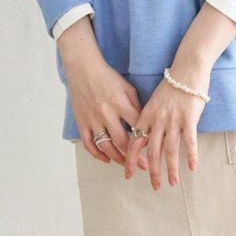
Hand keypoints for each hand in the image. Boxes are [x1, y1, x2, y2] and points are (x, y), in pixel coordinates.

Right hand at [60, 37, 147, 168]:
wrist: (83, 68)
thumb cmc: (108, 77)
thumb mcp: (127, 88)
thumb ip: (136, 106)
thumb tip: (146, 125)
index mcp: (120, 103)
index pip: (136, 127)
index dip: (146, 140)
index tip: (154, 149)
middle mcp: (105, 113)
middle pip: (122, 142)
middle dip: (135, 157)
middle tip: (145, 167)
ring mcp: (92, 119)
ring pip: (106, 147)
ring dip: (118, 159)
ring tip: (127, 165)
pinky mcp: (81, 122)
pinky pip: (89, 144)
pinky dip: (98, 155)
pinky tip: (107, 159)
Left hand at [122, 63, 211, 189]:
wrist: (187, 69)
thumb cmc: (171, 86)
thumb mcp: (153, 102)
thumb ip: (148, 120)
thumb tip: (143, 139)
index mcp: (146, 116)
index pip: (134, 142)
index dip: (130, 160)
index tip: (128, 174)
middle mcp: (157, 120)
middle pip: (152, 151)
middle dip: (152, 171)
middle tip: (155, 186)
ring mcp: (173, 120)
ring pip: (170, 150)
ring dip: (171, 169)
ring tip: (173, 183)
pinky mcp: (189, 119)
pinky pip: (190, 141)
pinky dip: (191, 155)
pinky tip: (192, 168)